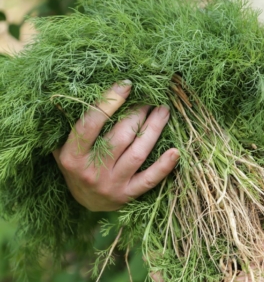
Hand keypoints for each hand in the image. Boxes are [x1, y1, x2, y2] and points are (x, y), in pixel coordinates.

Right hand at [53, 80, 178, 211]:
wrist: (83, 202)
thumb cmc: (77, 166)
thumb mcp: (63, 147)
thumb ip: (72, 124)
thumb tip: (81, 92)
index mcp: (72, 156)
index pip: (90, 124)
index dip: (109, 102)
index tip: (127, 85)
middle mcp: (92, 171)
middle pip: (120, 136)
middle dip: (138, 113)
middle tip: (150, 97)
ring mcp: (111, 184)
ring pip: (138, 153)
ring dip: (153, 129)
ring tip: (164, 110)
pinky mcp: (127, 195)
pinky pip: (149, 180)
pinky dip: (163, 166)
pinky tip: (175, 152)